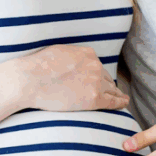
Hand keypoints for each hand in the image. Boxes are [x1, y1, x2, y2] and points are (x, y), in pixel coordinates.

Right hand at [14, 45, 128, 111]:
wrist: (31, 79)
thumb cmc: (38, 67)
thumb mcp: (60, 52)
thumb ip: (73, 58)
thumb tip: (74, 64)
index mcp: (88, 54)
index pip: (97, 66)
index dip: (98, 75)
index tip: (98, 80)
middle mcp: (96, 66)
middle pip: (106, 78)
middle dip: (107, 85)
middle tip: (112, 92)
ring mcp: (96, 82)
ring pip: (111, 90)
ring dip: (116, 94)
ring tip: (121, 99)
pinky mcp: (94, 99)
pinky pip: (112, 102)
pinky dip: (120, 103)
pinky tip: (124, 103)